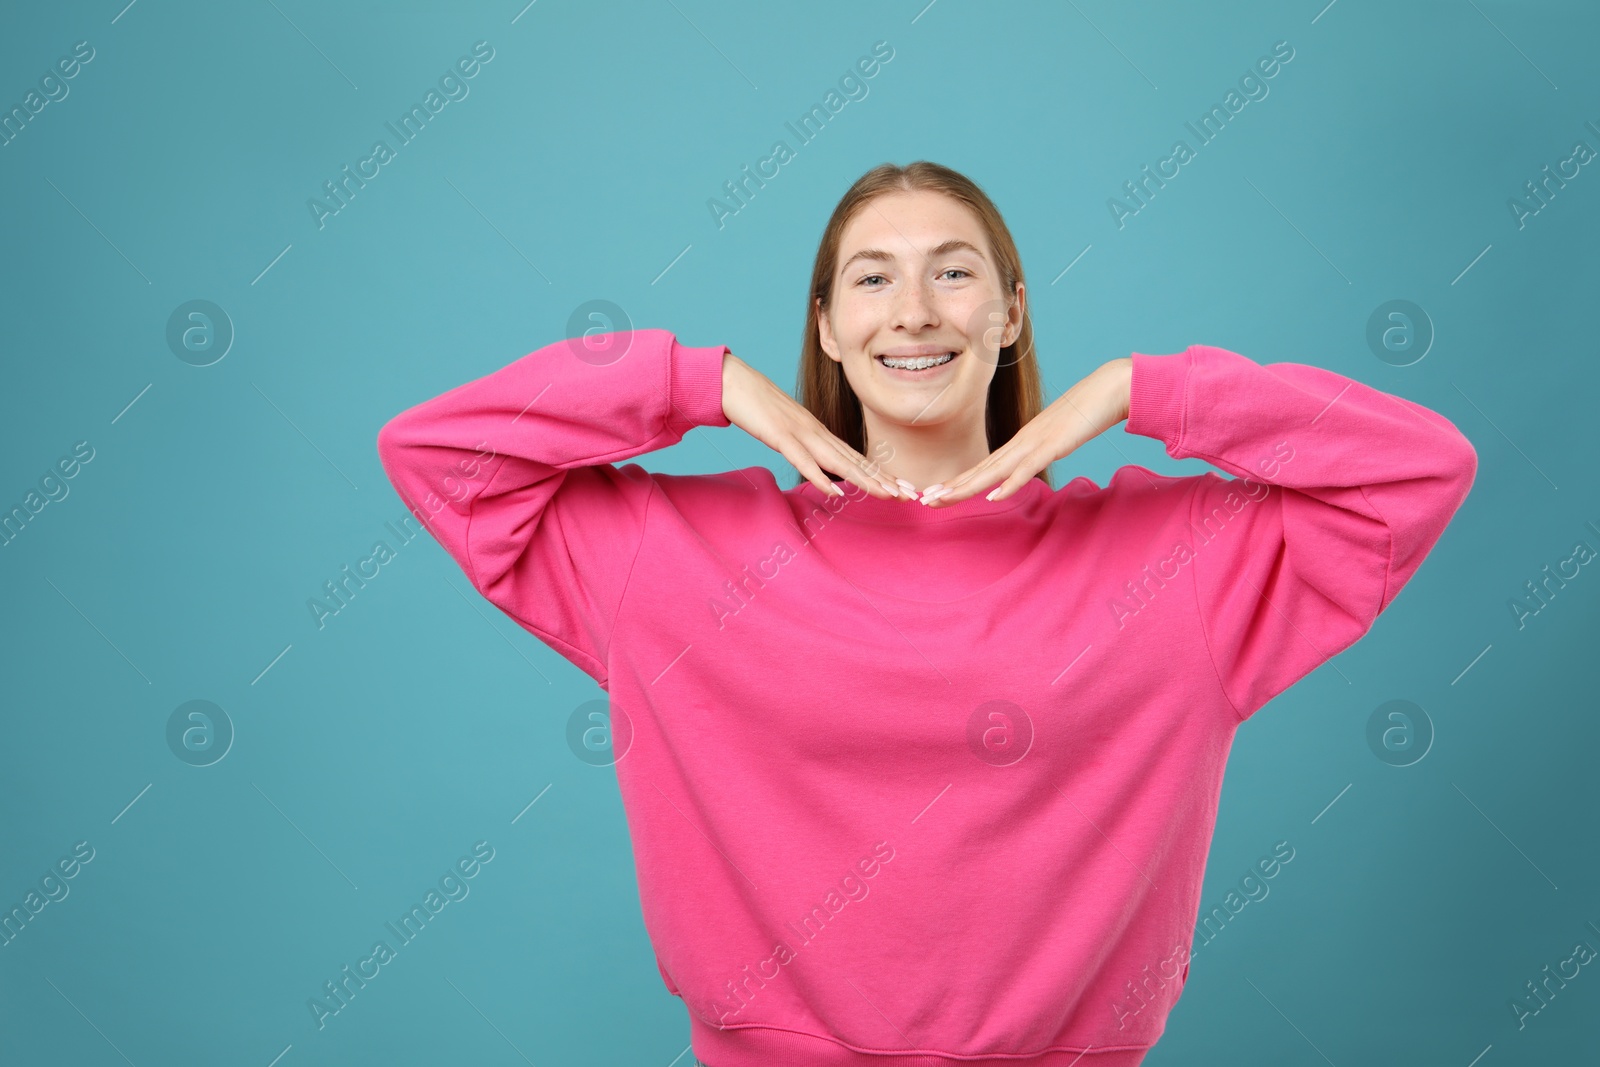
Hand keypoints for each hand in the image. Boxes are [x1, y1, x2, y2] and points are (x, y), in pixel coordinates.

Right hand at [720, 351, 907, 499]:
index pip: (854, 457)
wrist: (733, 382)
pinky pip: (803, 460)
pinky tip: (836, 493)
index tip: (901, 488)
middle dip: (883, 480)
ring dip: (864, 480)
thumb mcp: (784, 429)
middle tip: (909, 495)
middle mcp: (815, 432)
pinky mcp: (780, 436)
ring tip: (887, 494)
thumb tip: (816, 463)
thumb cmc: (756, 406)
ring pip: (838, 461)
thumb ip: (802, 445)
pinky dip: (820, 477)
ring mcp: (799, 433)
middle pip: (854, 460)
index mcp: (817, 432)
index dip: (879, 474)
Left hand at [922, 358, 1133, 506]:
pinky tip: (993, 497)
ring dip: (967, 487)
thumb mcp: (1057, 439)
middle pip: (980, 469)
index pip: (984, 467)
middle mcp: (1021, 442)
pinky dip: (1009, 483)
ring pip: (995, 470)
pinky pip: (1027, 467)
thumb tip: (1028, 468)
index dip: (959, 482)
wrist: (1110, 389)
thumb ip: (1040, 453)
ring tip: (942, 499)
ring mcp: (1035, 443)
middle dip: (951, 487)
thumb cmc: (1087, 414)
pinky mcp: (1053, 445)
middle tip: (924, 501)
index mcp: (1021, 442)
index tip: (936, 495)